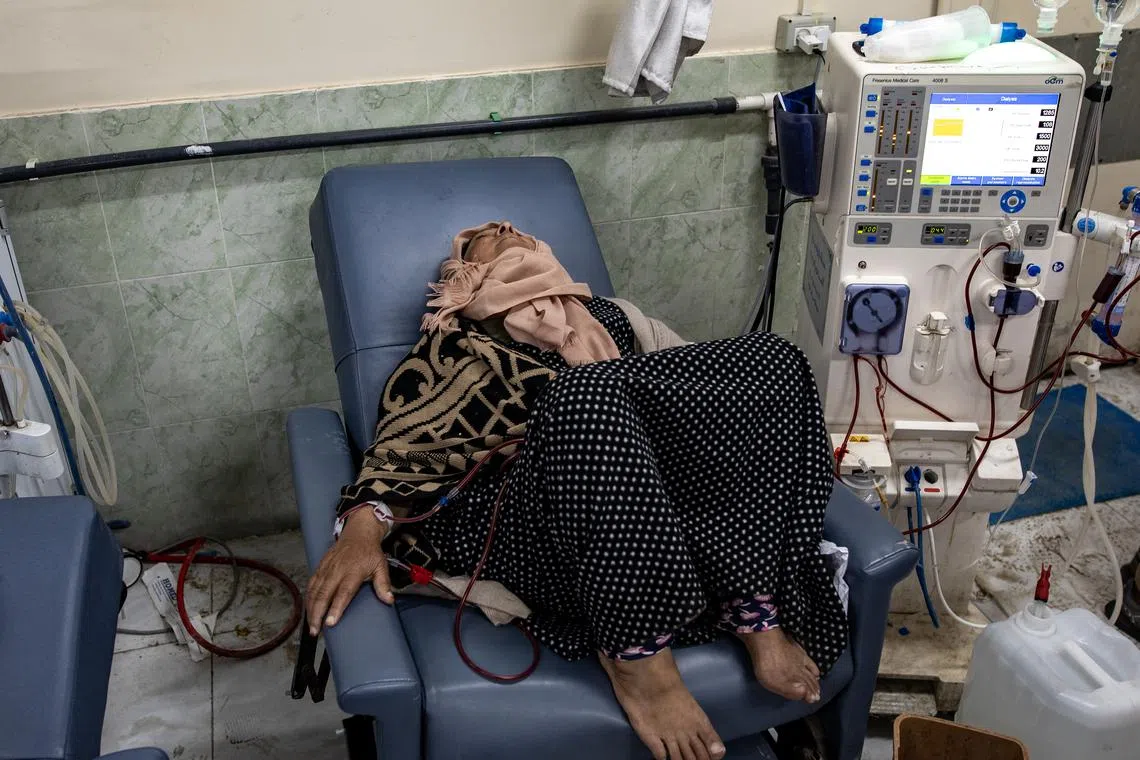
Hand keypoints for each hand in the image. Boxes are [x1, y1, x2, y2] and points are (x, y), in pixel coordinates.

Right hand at [306, 508, 392, 634]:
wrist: (359, 532)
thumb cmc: (370, 551)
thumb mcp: (381, 566)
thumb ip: (383, 584)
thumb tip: (389, 600)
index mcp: (353, 572)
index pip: (343, 593)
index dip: (336, 608)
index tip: (330, 622)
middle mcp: (337, 571)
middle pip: (324, 595)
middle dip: (317, 614)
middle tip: (315, 630)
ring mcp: (327, 568)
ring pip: (314, 591)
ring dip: (311, 609)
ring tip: (311, 625)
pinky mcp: (320, 567)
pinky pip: (311, 584)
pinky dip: (308, 597)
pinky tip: (308, 608)